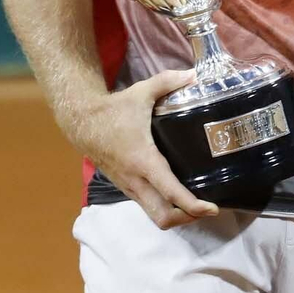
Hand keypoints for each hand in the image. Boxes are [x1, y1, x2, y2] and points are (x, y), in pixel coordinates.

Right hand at [74, 69, 220, 228]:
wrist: (81, 123)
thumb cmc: (114, 109)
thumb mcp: (141, 92)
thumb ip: (169, 81)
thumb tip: (194, 74)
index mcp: (143, 160)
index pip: (170, 192)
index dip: (192, 206)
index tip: (212, 208)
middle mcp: (135, 180)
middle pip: (162, 217)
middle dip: (187, 218)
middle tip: (208, 209)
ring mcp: (129, 187)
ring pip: (154, 215)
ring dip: (177, 216)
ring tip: (199, 205)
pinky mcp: (126, 187)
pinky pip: (147, 206)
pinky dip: (165, 207)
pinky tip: (179, 195)